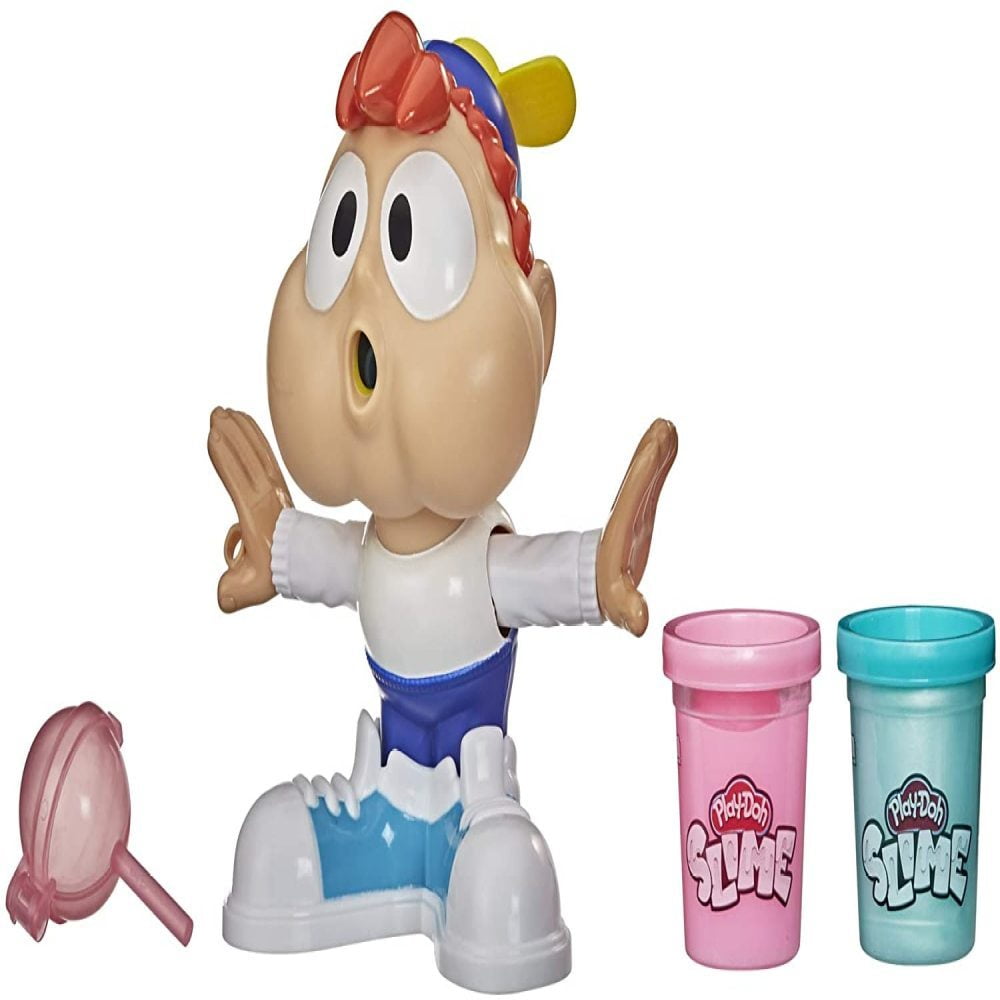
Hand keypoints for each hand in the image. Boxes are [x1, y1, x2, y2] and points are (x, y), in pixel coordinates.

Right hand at [208, 407, 291, 612]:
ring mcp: (273, 489)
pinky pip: (264, 456)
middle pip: (247, 460)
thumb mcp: (251, 586)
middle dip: (231, 434)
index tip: (213, 435)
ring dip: (242, 430)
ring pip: (257, 453)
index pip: (239, 482)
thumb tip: (223, 600)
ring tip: (226, 411)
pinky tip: (243, 422)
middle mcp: (267, 497)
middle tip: (216, 412)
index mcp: (258, 515)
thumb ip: (233, 593)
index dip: (226, 459)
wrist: (305, 562)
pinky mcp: (276, 485)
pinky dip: (254, 437)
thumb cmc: (274, 571)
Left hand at [596, 419, 677, 635]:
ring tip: (665, 425)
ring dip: (656, 451)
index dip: (645, 474)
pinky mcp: (642, 507)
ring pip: (646, 476)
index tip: (654, 446)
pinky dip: (660, 457)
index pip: (634, 499)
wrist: (596, 580)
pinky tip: (668, 434)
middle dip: (651, 457)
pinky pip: (652, 478)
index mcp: (624, 533)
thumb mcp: (616, 601)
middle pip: (640, 482)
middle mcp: (629, 516)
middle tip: (662, 428)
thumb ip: (626, 608)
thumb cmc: (610, 589)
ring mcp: (635, 509)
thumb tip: (638, 623)